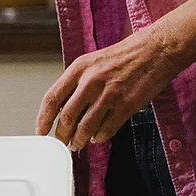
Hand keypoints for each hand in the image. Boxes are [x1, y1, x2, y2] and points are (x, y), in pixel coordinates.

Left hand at [36, 23, 180, 149]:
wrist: (154, 51)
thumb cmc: (123, 57)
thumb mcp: (91, 62)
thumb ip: (76, 83)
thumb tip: (63, 109)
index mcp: (78, 69)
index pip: (52, 98)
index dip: (43, 119)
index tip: (40, 131)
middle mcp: (90, 81)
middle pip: (67, 116)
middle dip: (61, 135)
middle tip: (61, 143)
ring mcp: (109, 94)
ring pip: (85, 126)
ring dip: (79, 140)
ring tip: (77, 144)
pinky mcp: (127, 105)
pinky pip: (107, 128)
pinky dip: (100, 137)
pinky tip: (97, 138)